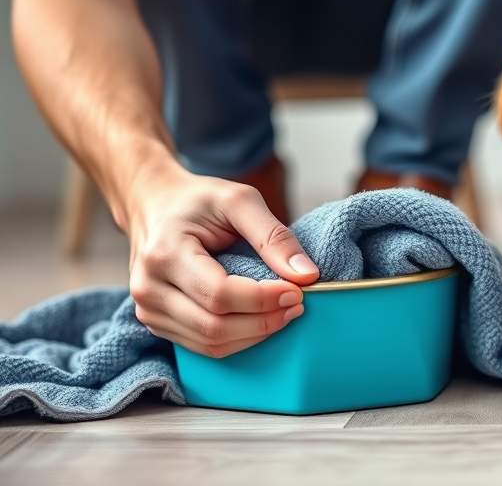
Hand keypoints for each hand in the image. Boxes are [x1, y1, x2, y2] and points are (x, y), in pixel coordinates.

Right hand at [124, 164, 319, 357]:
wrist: (153, 205)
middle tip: (297, 304)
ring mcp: (148, 310)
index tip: (298, 291)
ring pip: (211, 344)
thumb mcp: (239, 201)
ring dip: (255, 334)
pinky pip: (203, 346)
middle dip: (265, 321)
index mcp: (164, 253)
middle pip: (215, 326)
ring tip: (283, 310)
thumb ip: (274, 236)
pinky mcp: (156, 323)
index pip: (219, 295)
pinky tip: (259, 319)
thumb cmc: (197, 200)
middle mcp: (148, 287)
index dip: (264, 300)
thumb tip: (307, 275)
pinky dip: (239, 339)